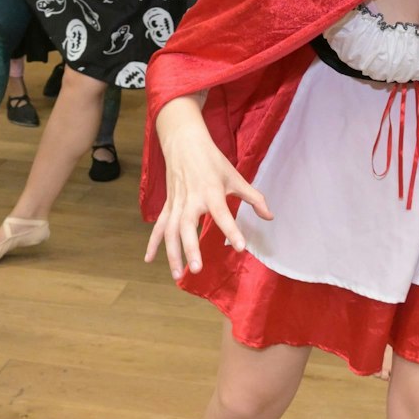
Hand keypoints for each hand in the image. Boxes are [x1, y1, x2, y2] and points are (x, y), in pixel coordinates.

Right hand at [145, 97, 271, 278]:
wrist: (183, 142)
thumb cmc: (212, 160)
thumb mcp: (235, 176)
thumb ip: (253, 198)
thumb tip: (269, 217)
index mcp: (211, 191)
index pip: (222, 213)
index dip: (231, 229)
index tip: (240, 247)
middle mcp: (191, 199)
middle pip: (187, 226)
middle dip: (190, 248)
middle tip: (197, 269)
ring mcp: (176, 203)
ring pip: (170, 231)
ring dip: (172, 253)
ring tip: (178, 275)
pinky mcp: (168, 205)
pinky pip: (158, 226)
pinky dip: (152, 243)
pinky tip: (148, 260)